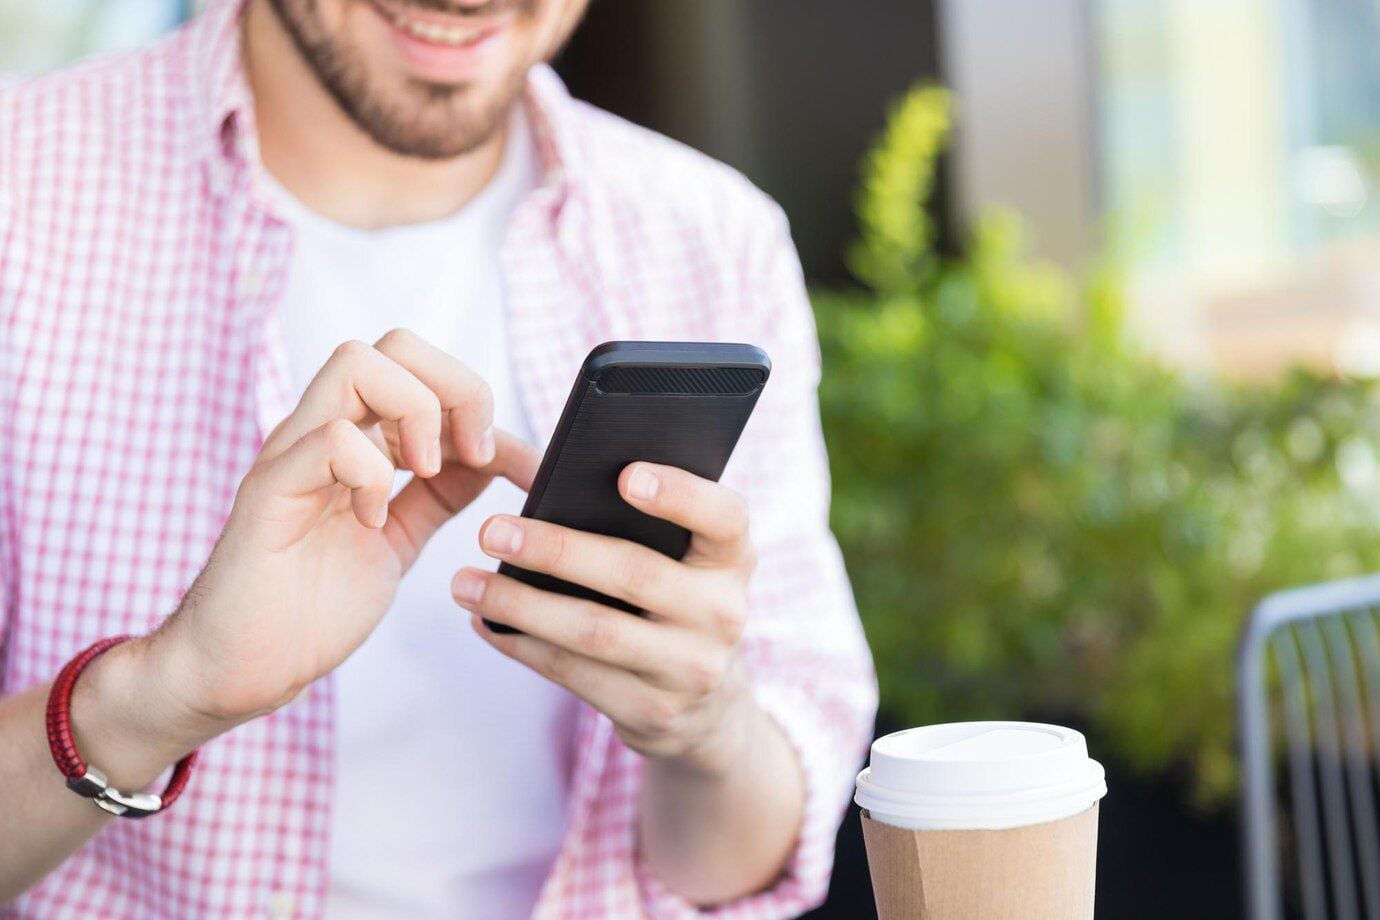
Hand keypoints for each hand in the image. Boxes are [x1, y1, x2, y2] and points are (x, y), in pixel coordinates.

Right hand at [145, 329, 539, 742]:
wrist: (246, 668)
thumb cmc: (312, 606)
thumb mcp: (400, 539)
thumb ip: (439, 495)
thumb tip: (493, 456)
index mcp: (356, 440)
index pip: (421, 369)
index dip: (481, 405)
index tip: (518, 467)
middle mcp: (322, 433)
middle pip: (395, 346)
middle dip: (457, 388)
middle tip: (474, 456)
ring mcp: (293, 456)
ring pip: (357, 364)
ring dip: (416, 414)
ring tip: (427, 475)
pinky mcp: (269, 492)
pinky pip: (329, 438)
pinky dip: (370, 472)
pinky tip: (370, 521)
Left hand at [451, 462, 759, 774]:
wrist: (707, 707)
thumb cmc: (675, 601)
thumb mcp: (686, 562)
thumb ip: (644, 523)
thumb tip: (541, 481)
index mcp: (732, 557)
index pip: (723, 516)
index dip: (679, 494)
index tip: (625, 475)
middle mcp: (723, 612)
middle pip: (635, 574)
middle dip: (556, 551)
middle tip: (490, 531)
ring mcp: (691, 668)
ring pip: (594, 632)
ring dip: (521, 605)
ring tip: (465, 583)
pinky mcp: (653, 712)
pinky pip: (575, 674)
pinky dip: (523, 646)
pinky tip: (486, 622)